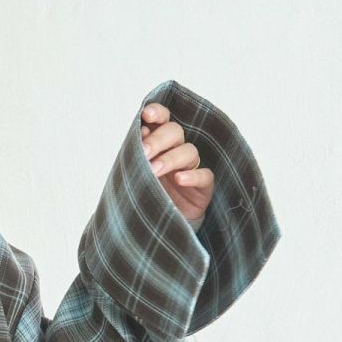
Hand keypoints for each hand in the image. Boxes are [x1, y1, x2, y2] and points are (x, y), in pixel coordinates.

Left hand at [141, 102, 210, 229]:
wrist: (159, 227)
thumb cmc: (146, 197)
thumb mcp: (136, 176)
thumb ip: (136, 156)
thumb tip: (138, 133)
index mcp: (160, 145)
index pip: (162, 121)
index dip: (157, 114)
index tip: (146, 115)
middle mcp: (176, 152)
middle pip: (175, 132)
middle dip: (158, 139)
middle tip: (144, 152)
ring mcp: (192, 168)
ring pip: (189, 152)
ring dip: (170, 159)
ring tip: (153, 170)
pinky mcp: (204, 187)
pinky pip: (204, 175)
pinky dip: (193, 176)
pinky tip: (179, 179)